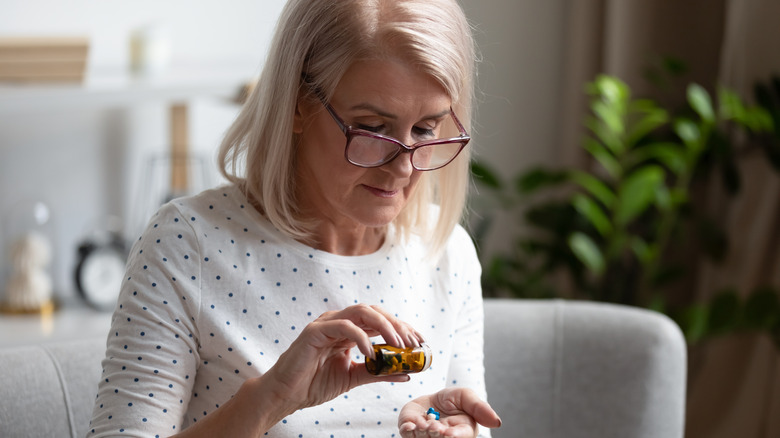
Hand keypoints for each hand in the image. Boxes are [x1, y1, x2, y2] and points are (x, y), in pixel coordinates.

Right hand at [260, 304, 423, 412]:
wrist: (286, 395)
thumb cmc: (314, 384)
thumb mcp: (353, 377)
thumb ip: (378, 373)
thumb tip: (406, 373)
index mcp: (348, 330)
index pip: (380, 320)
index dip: (401, 328)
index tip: (420, 342)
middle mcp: (339, 322)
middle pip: (375, 312)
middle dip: (397, 325)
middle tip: (413, 343)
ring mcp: (327, 323)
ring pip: (362, 312)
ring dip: (384, 326)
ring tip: (398, 345)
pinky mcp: (315, 331)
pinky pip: (343, 327)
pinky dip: (361, 337)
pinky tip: (371, 353)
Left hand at [398, 388, 501, 437]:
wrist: (430, 398)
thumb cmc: (451, 400)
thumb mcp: (466, 397)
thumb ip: (480, 408)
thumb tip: (497, 422)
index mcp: (462, 432)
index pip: (460, 437)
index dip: (454, 436)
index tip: (448, 432)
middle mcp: (444, 437)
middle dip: (436, 433)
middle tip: (434, 426)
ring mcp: (426, 437)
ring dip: (422, 433)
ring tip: (422, 424)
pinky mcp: (410, 432)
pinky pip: (407, 435)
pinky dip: (408, 430)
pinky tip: (410, 425)